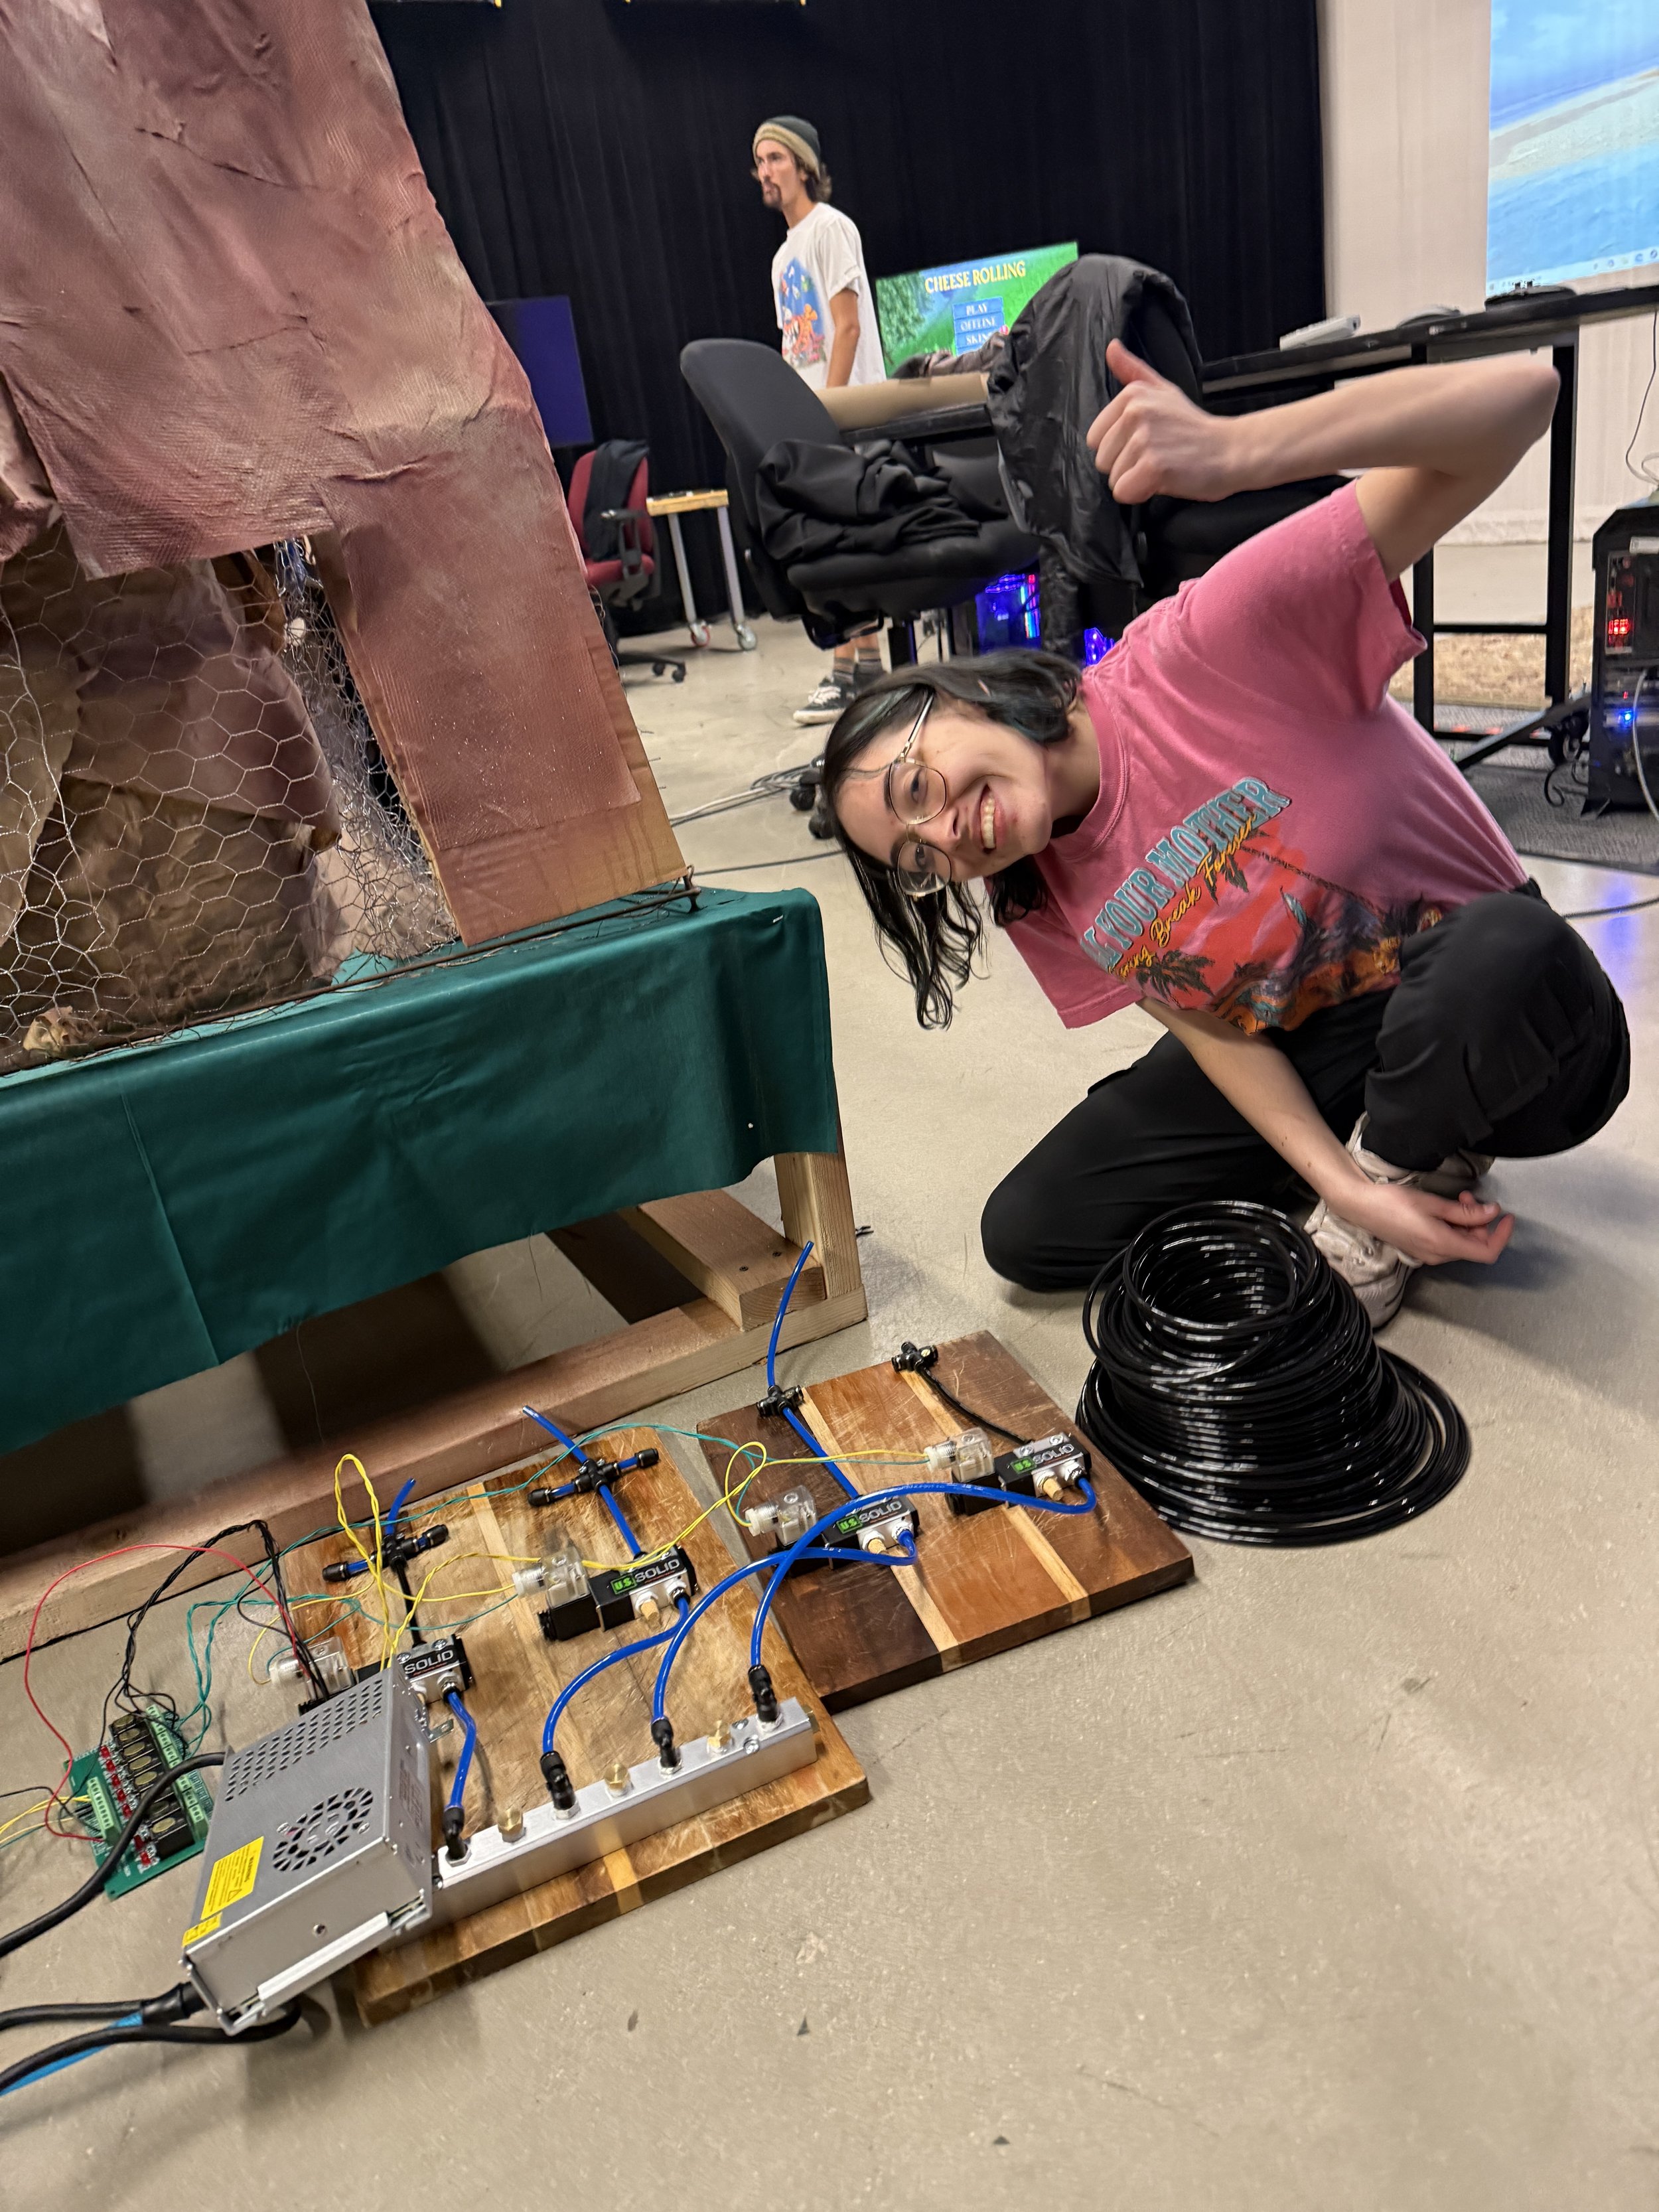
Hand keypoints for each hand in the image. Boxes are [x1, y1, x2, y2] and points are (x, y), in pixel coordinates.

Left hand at [1085, 340, 1246, 504]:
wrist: (1231, 450)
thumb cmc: (1194, 428)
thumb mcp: (1164, 390)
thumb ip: (1133, 372)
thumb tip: (1111, 347)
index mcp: (1132, 395)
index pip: (1095, 438)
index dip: (1119, 448)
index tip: (1148, 442)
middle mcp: (1135, 412)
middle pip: (1102, 460)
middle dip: (1126, 465)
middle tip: (1158, 455)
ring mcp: (1144, 438)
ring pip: (1113, 478)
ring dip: (1136, 480)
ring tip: (1164, 466)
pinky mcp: (1153, 466)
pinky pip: (1124, 492)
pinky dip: (1141, 494)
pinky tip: (1164, 479)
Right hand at [1331, 1176, 1514, 1267]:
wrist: (1362, 1206)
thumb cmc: (1392, 1203)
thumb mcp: (1434, 1203)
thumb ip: (1466, 1212)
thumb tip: (1490, 1212)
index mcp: (1442, 1244)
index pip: (1486, 1251)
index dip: (1502, 1236)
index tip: (1506, 1218)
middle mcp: (1437, 1255)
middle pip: (1474, 1245)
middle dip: (1480, 1222)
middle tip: (1471, 1198)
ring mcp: (1428, 1254)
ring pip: (1462, 1243)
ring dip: (1467, 1223)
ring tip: (1458, 1200)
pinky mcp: (1421, 1249)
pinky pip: (1448, 1242)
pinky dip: (1455, 1227)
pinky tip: (1447, 1211)